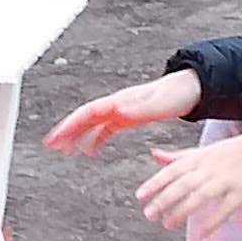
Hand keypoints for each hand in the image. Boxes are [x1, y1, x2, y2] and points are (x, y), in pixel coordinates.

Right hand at [47, 68, 199, 154]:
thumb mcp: (158, 105)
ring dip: (77, 136)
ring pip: (92, 124)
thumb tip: (116, 111)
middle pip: (84, 118)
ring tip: (64, 151)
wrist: (190, 88)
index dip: (69, 125)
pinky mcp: (127, 117)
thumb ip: (137, 109)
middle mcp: (117, 104)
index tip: (56, 137)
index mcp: (120, 101)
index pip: (87, 113)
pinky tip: (90, 152)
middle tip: (51, 146)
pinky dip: (94, 140)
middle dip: (66, 131)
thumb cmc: (176, 95)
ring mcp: (120, 110)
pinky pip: (105, 129)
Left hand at [135, 125, 241, 233]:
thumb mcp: (203, 150)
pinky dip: (214, 221)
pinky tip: (202, 234)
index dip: (155, 182)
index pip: (173, 170)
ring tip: (167, 224)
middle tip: (149, 215)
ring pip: (200, 196)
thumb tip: (154, 155)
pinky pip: (226, 208)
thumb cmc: (232, 152)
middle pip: (183, 184)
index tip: (140, 196)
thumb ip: (178, 156)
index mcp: (200, 157)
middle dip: (164, 199)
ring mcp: (227, 179)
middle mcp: (210, 167)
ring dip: (182, 211)